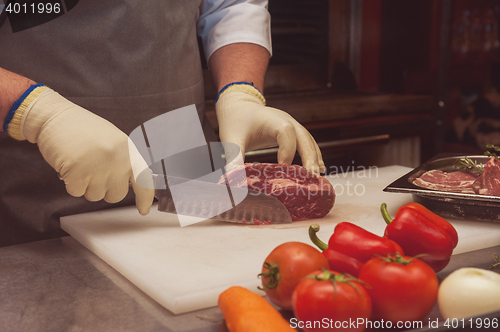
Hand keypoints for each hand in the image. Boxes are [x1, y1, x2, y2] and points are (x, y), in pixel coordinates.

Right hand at [21, 89, 153, 214]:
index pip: (143, 179)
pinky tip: (69, 166)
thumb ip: (125, 160)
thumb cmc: (83, 129)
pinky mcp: (78, 173)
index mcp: (128, 149)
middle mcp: (117, 159)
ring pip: (95, 196)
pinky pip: (77, 192)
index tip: (143, 210)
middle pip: (116, 195)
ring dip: (86, 186)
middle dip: (104, 189)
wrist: (55, 117)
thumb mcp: (114, 141)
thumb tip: (136, 182)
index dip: (145, 198)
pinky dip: (71, 184)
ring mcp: (98, 167)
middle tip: (93, 170)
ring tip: (81, 164)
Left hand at [216, 87, 324, 173]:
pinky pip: (307, 143)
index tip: (283, 167)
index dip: (287, 149)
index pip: (286, 131)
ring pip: (309, 140)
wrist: (239, 106)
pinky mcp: (293, 132)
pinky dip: (313, 155)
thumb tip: (232, 179)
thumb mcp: (231, 139)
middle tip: (311, 176)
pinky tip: (317, 170)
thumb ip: (233, 158)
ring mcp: (292, 125)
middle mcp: (286, 120)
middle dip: (309, 156)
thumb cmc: (236, 121)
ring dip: (314, 157)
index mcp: (271, 120)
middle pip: (304, 137)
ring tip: (317, 177)